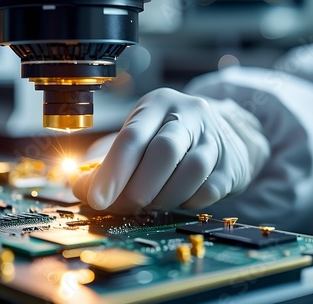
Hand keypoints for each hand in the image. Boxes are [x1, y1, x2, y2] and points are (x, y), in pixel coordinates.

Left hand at [72, 88, 269, 212]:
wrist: (223, 132)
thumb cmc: (166, 136)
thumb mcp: (137, 135)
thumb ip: (106, 161)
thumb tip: (80, 188)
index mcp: (157, 104)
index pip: (132, 137)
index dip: (112, 171)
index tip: (95, 198)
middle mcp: (189, 114)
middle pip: (164, 151)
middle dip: (137, 187)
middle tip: (120, 207)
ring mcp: (215, 138)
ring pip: (190, 172)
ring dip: (162, 197)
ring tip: (148, 203)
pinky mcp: (232, 164)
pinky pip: (208, 190)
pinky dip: (186, 201)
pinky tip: (175, 199)